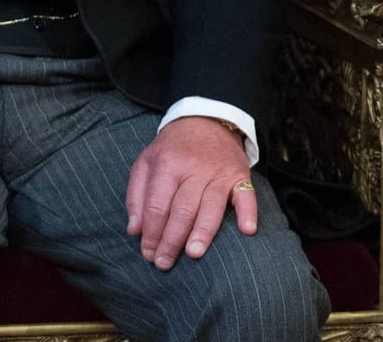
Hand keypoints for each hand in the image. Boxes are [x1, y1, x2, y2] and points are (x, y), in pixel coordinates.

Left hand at [125, 116, 254, 269]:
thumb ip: (136, 195)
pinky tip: (247, 230)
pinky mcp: (240, 176)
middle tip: (164, 262)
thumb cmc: (171, 148)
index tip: (147, 253)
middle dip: (171, 240)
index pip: (157, 205)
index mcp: (167, 165)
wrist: (205, 120)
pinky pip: (246, 196)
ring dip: (202, 232)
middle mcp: (193, 170)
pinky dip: (248, 213)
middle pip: (182, 211)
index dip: (151, 232)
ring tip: (193, 254)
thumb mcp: (145, 162)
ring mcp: (219, 173)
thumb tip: (134, 229)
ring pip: (210, 207)